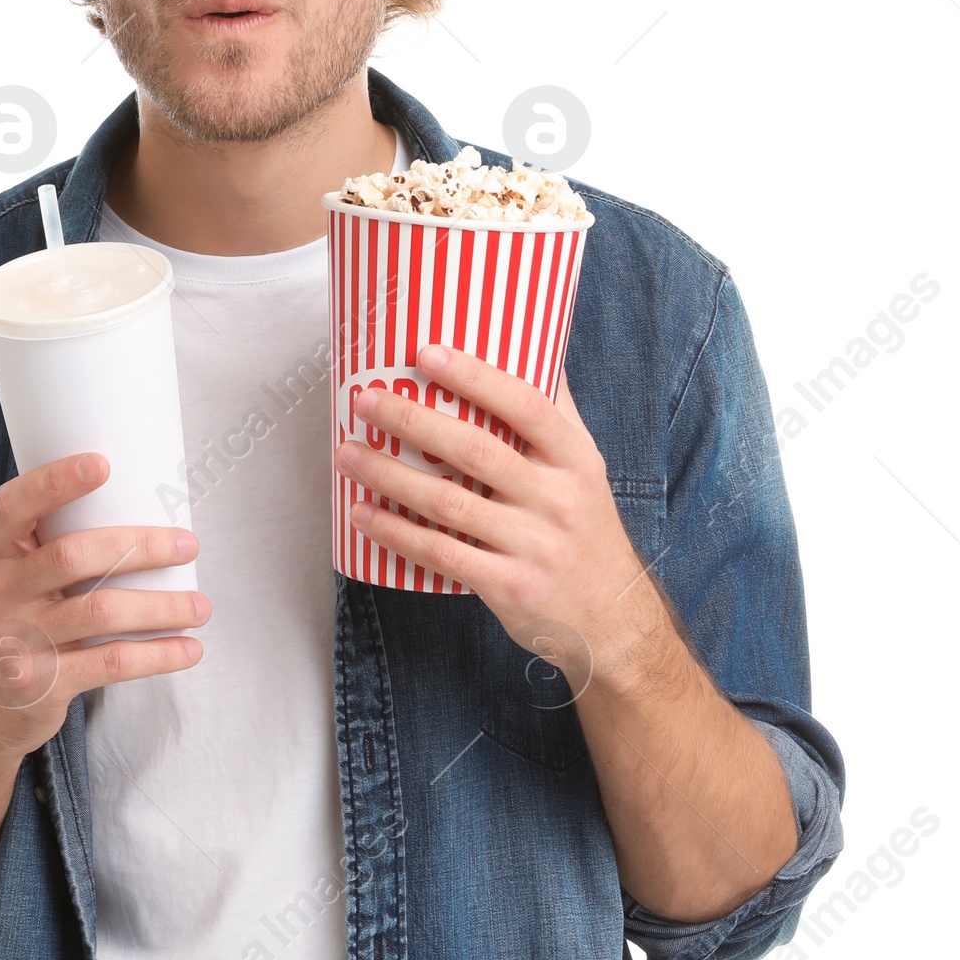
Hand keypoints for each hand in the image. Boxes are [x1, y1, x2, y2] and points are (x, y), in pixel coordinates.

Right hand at [0, 453, 207, 758]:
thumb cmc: (14, 623)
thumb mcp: (12, 579)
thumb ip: (52, 546)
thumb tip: (140, 505)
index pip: (14, 506)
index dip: (55, 482)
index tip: (103, 464)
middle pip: (74, 555)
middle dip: (142, 546)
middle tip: (188, 544)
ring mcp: (17, 640)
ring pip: (102, 610)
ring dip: (162, 606)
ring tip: (200, 606)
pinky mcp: (42, 684)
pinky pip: (112, 662)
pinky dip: (159, 655)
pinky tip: (189, 649)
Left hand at [335, 343, 666, 685]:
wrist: (612, 617)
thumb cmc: (584, 528)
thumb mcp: (584, 468)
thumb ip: (556, 411)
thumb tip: (533, 342)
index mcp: (575, 459)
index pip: (526, 406)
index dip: (476, 377)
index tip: (426, 353)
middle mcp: (557, 498)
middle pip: (477, 450)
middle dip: (414, 422)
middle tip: (366, 401)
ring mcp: (533, 545)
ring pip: (449, 503)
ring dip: (391, 476)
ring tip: (347, 454)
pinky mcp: (509, 585)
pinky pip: (442, 554)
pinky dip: (397, 533)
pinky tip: (363, 514)